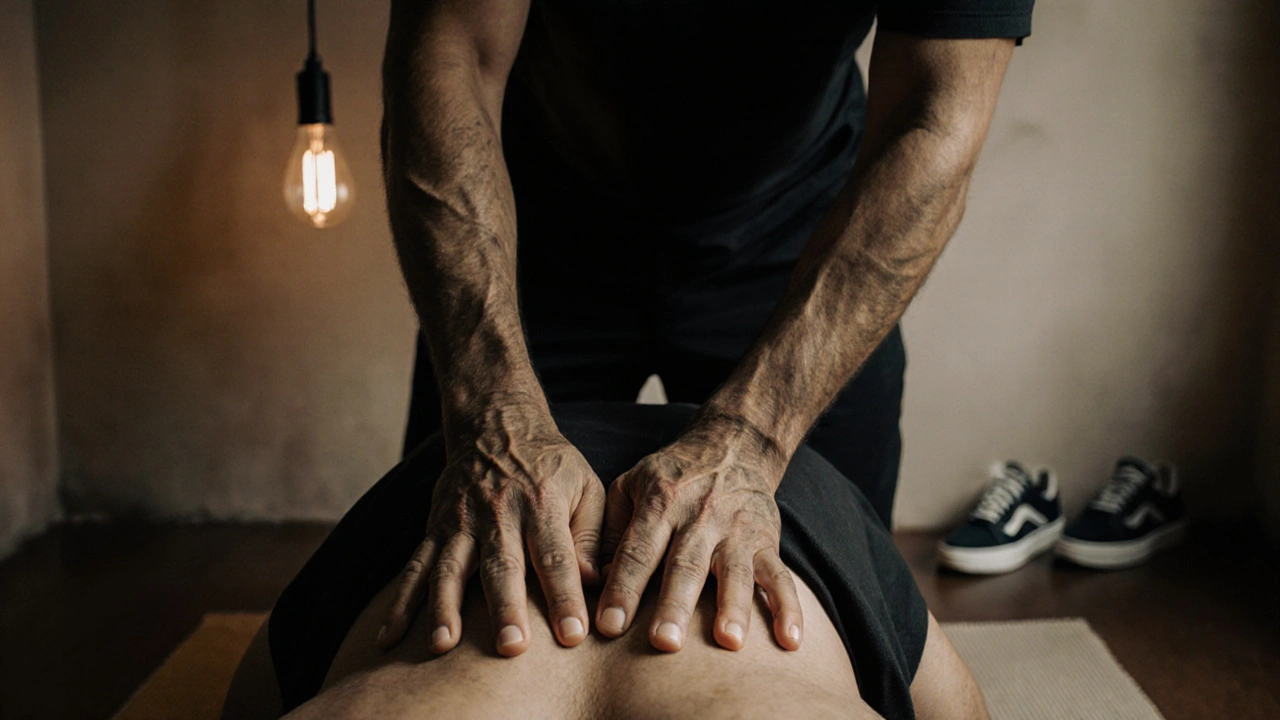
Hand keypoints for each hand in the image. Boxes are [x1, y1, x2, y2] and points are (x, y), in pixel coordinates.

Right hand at [378, 404, 605, 656]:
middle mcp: (498, 513)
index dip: (564, 596)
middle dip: (506, 609)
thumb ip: (591, 535)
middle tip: (511, 649)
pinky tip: (388, 638)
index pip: (556, 556)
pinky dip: (400, 603)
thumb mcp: (585, 486)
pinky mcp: (435, 528)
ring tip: (443, 647)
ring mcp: (461, 521)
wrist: (496, 424)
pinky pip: (414, 567)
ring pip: (450, 569)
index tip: (573, 636)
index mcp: (542, 503)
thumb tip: (595, 583)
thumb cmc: (551, 467)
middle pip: (502, 566)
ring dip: (445, 609)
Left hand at [595, 413, 802, 652]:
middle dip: (675, 605)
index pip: (638, 551)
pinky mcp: (767, 540)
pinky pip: (781, 576)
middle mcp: (700, 516)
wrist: (733, 445)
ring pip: (735, 572)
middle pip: (685, 565)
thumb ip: (609, 531)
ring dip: (734, 607)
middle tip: (664, 644)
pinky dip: (789, 609)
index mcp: (661, 502)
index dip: (622, 588)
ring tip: (729, 642)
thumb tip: (589, 581)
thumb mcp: (630, 486)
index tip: (608, 627)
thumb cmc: (670, 477)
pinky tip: (790, 641)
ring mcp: (737, 529)